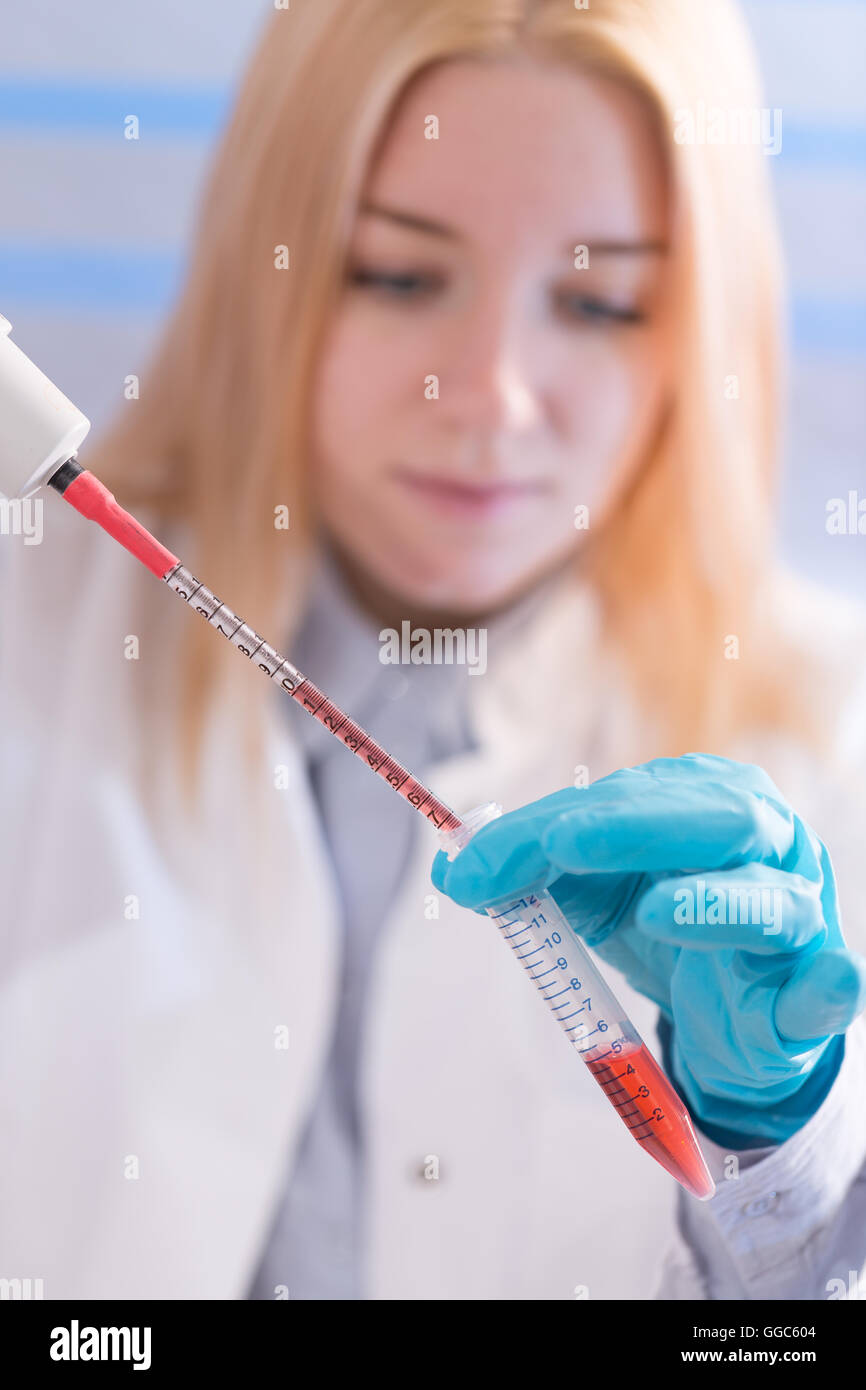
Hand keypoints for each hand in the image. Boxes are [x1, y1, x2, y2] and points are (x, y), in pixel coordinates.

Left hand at [431, 754, 865, 1146]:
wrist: (730, 1015)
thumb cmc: (664, 931)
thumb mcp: (590, 896)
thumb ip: (529, 878)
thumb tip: (454, 870)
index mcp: (702, 804)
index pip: (626, 802)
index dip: (550, 828)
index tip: (478, 864)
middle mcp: (762, 843)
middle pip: (714, 821)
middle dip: (637, 828)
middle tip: (563, 845)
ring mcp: (798, 915)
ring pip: (772, 899)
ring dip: (717, 904)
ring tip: (658, 913)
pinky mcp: (817, 989)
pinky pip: (829, 988)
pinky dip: (820, 992)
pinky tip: (809, 993)